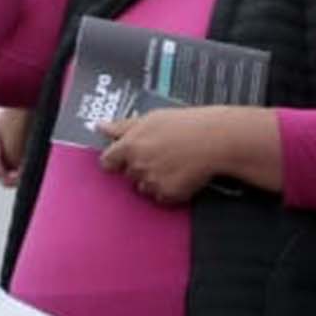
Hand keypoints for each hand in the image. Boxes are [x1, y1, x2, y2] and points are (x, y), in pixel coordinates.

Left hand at [96, 108, 243, 205]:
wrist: (215, 139)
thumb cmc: (185, 125)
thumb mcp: (151, 118)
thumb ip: (122, 126)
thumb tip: (100, 127)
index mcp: (130, 145)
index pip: (107, 161)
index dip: (115, 161)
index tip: (122, 159)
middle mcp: (137, 165)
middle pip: (129, 174)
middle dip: (140, 167)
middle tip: (160, 155)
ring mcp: (152, 182)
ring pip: (145, 187)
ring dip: (154, 180)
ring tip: (174, 164)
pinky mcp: (167, 194)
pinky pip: (162, 197)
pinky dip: (170, 190)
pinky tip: (182, 175)